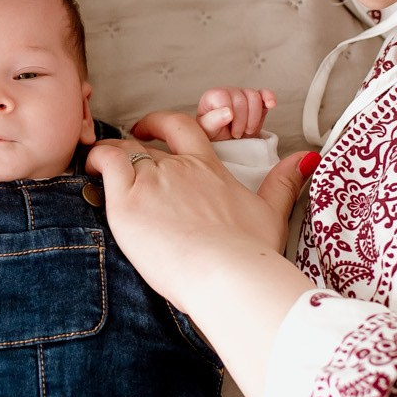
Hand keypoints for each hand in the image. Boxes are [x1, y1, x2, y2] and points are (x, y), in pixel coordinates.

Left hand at [87, 112, 316, 396]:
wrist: (227, 273)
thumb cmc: (250, 253)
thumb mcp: (272, 213)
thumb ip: (284, 182)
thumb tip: (305, 158)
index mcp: (209, 168)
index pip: (182, 128)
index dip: (162, 124)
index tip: (151, 130)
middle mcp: (179, 167)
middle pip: (147, 142)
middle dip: (132, 144)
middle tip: (124, 154)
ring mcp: (153, 180)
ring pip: (122, 151)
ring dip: (110, 158)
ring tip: (100, 171)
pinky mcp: (129, 199)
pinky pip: (104, 162)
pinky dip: (94, 161)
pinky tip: (90, 172)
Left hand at [197, 85, 276, 141]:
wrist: (224, 141)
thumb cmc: (212, 134)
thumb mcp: (207, 131)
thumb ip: (212, 121)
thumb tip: (228, 113)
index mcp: (212, 96)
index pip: (224, 98)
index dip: (231, 116)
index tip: (230, 131)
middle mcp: (228, 92)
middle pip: (241, 99)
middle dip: (242, 121)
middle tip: (237, 135)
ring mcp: (243, 94)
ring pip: (254, 97)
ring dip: (254, 118)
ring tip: (248, 130)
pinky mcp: (256, 100)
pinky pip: (264, 93)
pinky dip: (269, 98)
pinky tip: (271, 105)